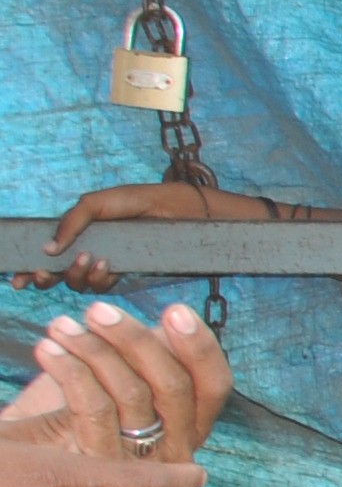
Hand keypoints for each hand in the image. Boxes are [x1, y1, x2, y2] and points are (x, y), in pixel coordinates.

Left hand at [4, 302, 232, 466]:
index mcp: (191, 423)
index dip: (201, 346)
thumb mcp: (123, 377)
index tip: (175, 310)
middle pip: (174, 386)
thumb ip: (150, 355)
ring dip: (94, 349)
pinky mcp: (101, 467)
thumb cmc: (75, 411)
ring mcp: (141, 462)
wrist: (28, 460)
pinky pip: (94, 407)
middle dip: (136, 339)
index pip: (215, 384)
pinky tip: (49, 349)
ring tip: (63, 326)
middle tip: (99, 311)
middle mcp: (176, 448)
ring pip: (133, 394)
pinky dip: (70, 369)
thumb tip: (173, 319)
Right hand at [18, 180, 221, 294]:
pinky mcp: (126, 273)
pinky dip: (99, 278)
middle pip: (56, 274)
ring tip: (87, 258)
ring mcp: (106, 263)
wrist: (177, 210)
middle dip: (45, 278)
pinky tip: (105, 264)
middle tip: (45, 274)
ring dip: (75, 275)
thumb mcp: (98, 203)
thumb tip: (49, 249)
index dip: (31, 269)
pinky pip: (103, 285)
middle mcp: (87, 250)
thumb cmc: (138, 201)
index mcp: (77, 233)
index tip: (19, 280)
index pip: (47, 255)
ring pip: (78, 283)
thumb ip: (72, 221)